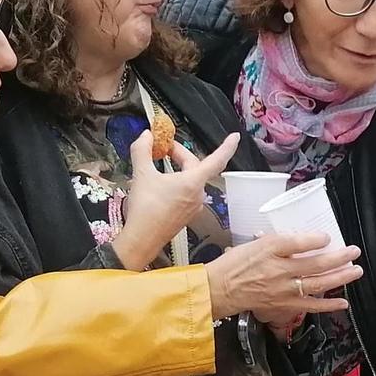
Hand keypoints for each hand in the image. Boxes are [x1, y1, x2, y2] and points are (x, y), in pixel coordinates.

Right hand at [112, 132, 240, 269]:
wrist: (141, 240)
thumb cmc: (145, 209)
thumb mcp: (141, 174)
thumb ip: (142, 150)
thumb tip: (146, 135)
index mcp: (193, 182)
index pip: (217, 160)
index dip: (227, 146)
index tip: (235, 136)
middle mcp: (198, 194)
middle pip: (195, 166)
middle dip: (179, 154)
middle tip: (162, 147)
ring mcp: (193, 206)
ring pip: (190, 180)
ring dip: (177, 169)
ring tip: (158, 164)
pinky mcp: (186, 214)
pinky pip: (186, 192)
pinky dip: (176, 182)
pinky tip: (160, 183)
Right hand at [204, 232, 361, 321]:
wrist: (220, 289)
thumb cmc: (236, 264)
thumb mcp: (256, 243)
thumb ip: (280, 240)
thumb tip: (304, 239)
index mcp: (272, 251)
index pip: (298, 242)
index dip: (317, 239)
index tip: (328, 236)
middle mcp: (281, 271)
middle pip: (316, 264)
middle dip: (339, 257)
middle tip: (354, 251)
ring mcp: (285, 290)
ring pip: (318, 284)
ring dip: (340, 277)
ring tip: (356, 271)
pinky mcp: (285, 305)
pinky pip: (311, 306)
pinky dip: (328, 305)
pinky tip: (344, 302)